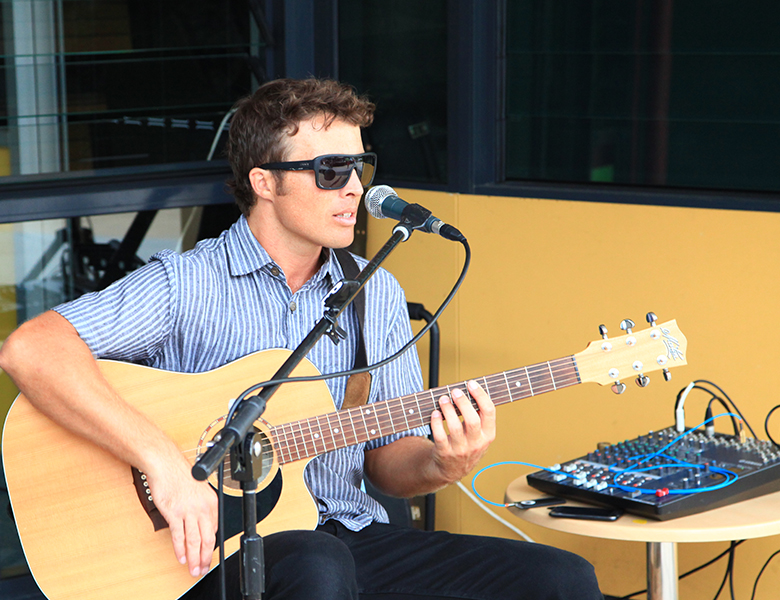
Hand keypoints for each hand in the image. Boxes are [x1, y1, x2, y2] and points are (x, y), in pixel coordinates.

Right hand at [145, 461, 217, 577]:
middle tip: (203, 568)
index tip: (208, 555)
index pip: (214, 530)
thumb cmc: (180, 475)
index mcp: (211, 502)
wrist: (166, 465)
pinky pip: (179, 536)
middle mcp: (202, 508)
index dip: (211, 546)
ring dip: (194, 558)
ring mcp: (188, 511)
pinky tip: (181, 557)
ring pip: (194, 541)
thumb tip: (203, 525)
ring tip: (193, 569)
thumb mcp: (200, 490)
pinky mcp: (174, 513)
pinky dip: (180, 550)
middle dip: (206, 557)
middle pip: (207, 539)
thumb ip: (203, 508)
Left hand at [429, 380, 495, 482]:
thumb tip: (470, 388)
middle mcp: (476, 444)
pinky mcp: (445, 453)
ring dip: (448, 410)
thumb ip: (478, 416)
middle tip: (455, 391)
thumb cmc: (466, 445)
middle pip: (472, 420)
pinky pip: (440, 436)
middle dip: (463, 403)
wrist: (452, 470)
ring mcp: (460, 450)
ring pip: (455, 428)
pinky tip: (435, 413)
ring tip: (443, 399)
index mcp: (488, 435)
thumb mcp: (479, 435)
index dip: (481, 395)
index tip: (471, 383)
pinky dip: (436, 422)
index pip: (489, 412)